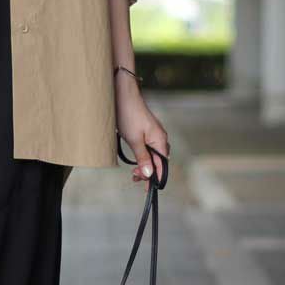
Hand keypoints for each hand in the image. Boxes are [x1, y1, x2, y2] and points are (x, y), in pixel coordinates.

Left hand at [114, 72, 169, 191]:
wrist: (122, 95)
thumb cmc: (128, 115)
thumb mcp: (134, 140)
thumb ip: (143, 158)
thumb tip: (150, 174)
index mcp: (160, 141)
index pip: (162, 165)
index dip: (155, 178)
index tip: (147, 189)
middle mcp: (160, 138)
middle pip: (158, 162)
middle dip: (148, 172)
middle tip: (133, 178)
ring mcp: (153, 135)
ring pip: (152, 156)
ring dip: (144, 166)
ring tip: (133, 173)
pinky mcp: (145, 132)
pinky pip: (148, 149)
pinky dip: (142, 158)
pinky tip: (136, 162)